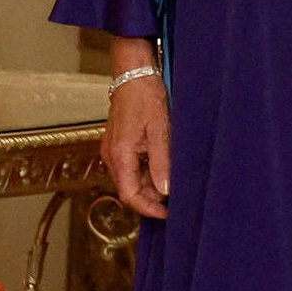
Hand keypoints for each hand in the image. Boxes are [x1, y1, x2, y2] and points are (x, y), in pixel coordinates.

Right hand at [103, 72, 171, 219]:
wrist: (134, 76)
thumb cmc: (146, 99)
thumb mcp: (160, 131)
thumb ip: (162, 162)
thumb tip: (165, 190)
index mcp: (119, 155)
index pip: (129, 195)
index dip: (148, 208)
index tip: (168, 214)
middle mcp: (112, 156)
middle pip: (130, 188)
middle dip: (152, 197)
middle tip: (179, 198)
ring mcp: (114, 150)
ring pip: (132, 178)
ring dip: (152, 183)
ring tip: (176, 181)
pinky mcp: (120, 144)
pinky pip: (133, 166)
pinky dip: (148, 171)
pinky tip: (166, 166)